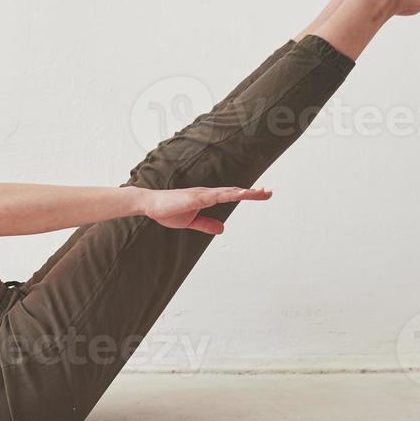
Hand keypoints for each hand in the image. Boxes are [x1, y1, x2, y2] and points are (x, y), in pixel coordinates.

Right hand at [139, 185, 272, 233]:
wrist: (150, 204)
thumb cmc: (167, 210)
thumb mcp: (191, 222)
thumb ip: (206, 224)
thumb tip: (222, 229)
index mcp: (207, 198)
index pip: (231, 195)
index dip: (247, 194)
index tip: (263, 193)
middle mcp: (207, 193)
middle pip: (233, 191)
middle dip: (252, 192)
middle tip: (269, 192)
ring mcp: (200, 194)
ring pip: (226, 192)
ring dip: (242, 192)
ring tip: (258, 192)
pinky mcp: (193, 198)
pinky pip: (212, 197)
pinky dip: (225, 195)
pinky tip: (235, 194)